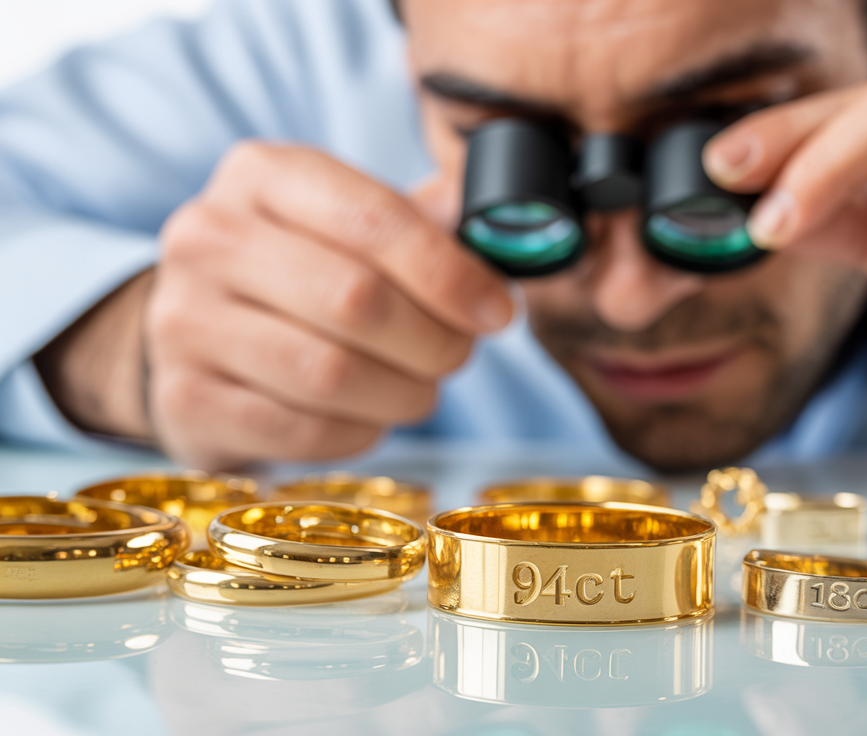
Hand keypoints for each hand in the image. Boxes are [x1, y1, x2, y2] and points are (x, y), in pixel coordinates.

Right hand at [142, 142, 511, 468]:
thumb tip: (510, 231)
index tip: (497, 311)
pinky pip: (300, 429)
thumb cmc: (301, 274)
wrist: (197, 335)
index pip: (374, 219)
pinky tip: (367, 416)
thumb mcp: (352, 224)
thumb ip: (428, 222)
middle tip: (458, 355)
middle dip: (433, 340)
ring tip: (419, 389)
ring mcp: (182, 318)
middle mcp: (208, 237)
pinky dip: (357, 431)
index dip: (451, 274)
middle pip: (356, 300)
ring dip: (401, 393)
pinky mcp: (183, 398)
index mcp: (263, 175)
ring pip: (330, 373)